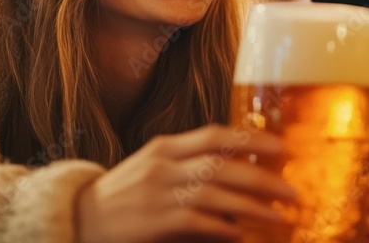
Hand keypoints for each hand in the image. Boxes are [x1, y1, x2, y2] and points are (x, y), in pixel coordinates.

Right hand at [75, 124, 295, 242]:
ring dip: (253, 206)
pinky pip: (197, 221)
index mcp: (164, 147)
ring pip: (215, 193)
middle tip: (291, 190)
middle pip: (222, 164)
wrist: (76, 220)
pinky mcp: (153, 223)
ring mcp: (156, 194)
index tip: (283, 148)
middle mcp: (161, 165)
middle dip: (262, 177)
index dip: (252, 139)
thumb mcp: (153, 170)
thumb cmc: (123, 197)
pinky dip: (223, 226)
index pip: (215, 135)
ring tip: (279, 217)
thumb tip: (240, 170)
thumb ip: (189, 165)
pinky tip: (241, 233)